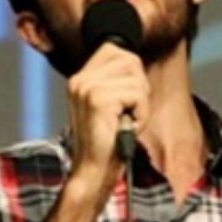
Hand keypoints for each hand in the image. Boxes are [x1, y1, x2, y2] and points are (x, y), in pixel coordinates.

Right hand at [66, 43, 149, 193]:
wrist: (93, 172)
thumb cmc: (107, 142)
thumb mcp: (111, 105)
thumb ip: (117, 81)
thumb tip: (136, 64)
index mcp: (80, 78)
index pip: (115, 50)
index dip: (132, 73)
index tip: (125, 100)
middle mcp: (80, 79)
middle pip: (130, 60)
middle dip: (138, 88)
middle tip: (126, 113)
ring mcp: (86, 88)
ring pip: (137, 78)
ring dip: (140, 104)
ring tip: (124, 121)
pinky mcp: (98, 99)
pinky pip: (138, 95)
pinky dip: (141, 114)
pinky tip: (126, 127)